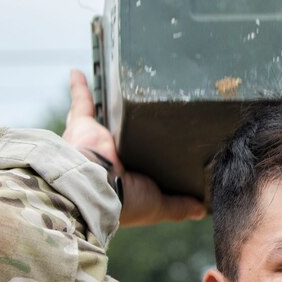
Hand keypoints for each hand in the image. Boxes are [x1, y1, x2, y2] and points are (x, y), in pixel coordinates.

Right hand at [65, 70, 205, 226]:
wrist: (94, 187)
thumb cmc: (125, 201)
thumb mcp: (159, 205)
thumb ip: (179, 205)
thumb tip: (203, 210)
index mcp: (126, 178)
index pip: (141, 166)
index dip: (152, 160)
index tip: (167, 149)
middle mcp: (111, 158)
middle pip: (126, 137)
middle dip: (135, 127)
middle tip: (152, 110)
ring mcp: (97, 141)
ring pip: (106, 117)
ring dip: (112, 104)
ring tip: (126, 87)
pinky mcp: (85, 125)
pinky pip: (81, 101)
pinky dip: (78, 87)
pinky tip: (78, 72)